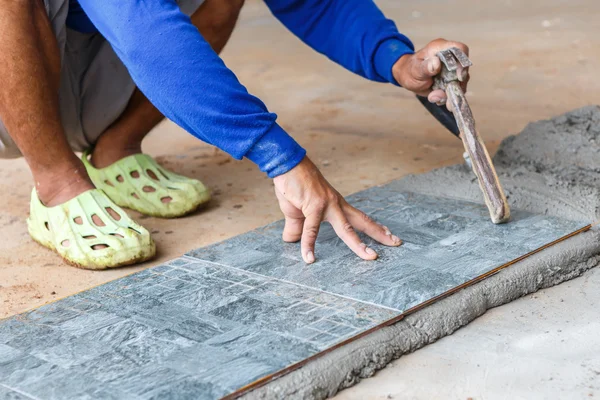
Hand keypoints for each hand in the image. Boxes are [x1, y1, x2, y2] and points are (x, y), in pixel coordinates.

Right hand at [273, 157, 401, 263]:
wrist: (286, 165)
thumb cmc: (293, 185)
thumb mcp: (296, 210)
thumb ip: (297, 227)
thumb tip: (291, 240)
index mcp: (336, 205)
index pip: (359, 218)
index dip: (374, 227)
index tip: (388, 234)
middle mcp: (336, 204)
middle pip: (362, 222)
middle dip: (380, 233)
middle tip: (397, 243)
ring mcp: (326, 206)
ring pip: (346, 229)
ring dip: (358, 244)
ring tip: (370, 257)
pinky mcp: (313, 207)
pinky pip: (311, 230)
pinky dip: (308, 245)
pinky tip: (309, 258)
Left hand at [392, 38, 469, 105]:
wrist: (407, 77)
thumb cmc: (410, 69)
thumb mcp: (415, 69)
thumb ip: (425, 67)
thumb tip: (436, 63)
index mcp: (441, 48)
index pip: (460, 49)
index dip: (463, 62)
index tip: (459, 77)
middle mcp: (450, 57)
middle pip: (463, 69)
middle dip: (456, 85)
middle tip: (445, 95)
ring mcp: (452, 70)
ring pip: (460, 83)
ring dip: (450, 94)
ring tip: (434, 97)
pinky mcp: (451, 80)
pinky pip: (454, 90)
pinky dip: (447, 97)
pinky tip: (435, 98)